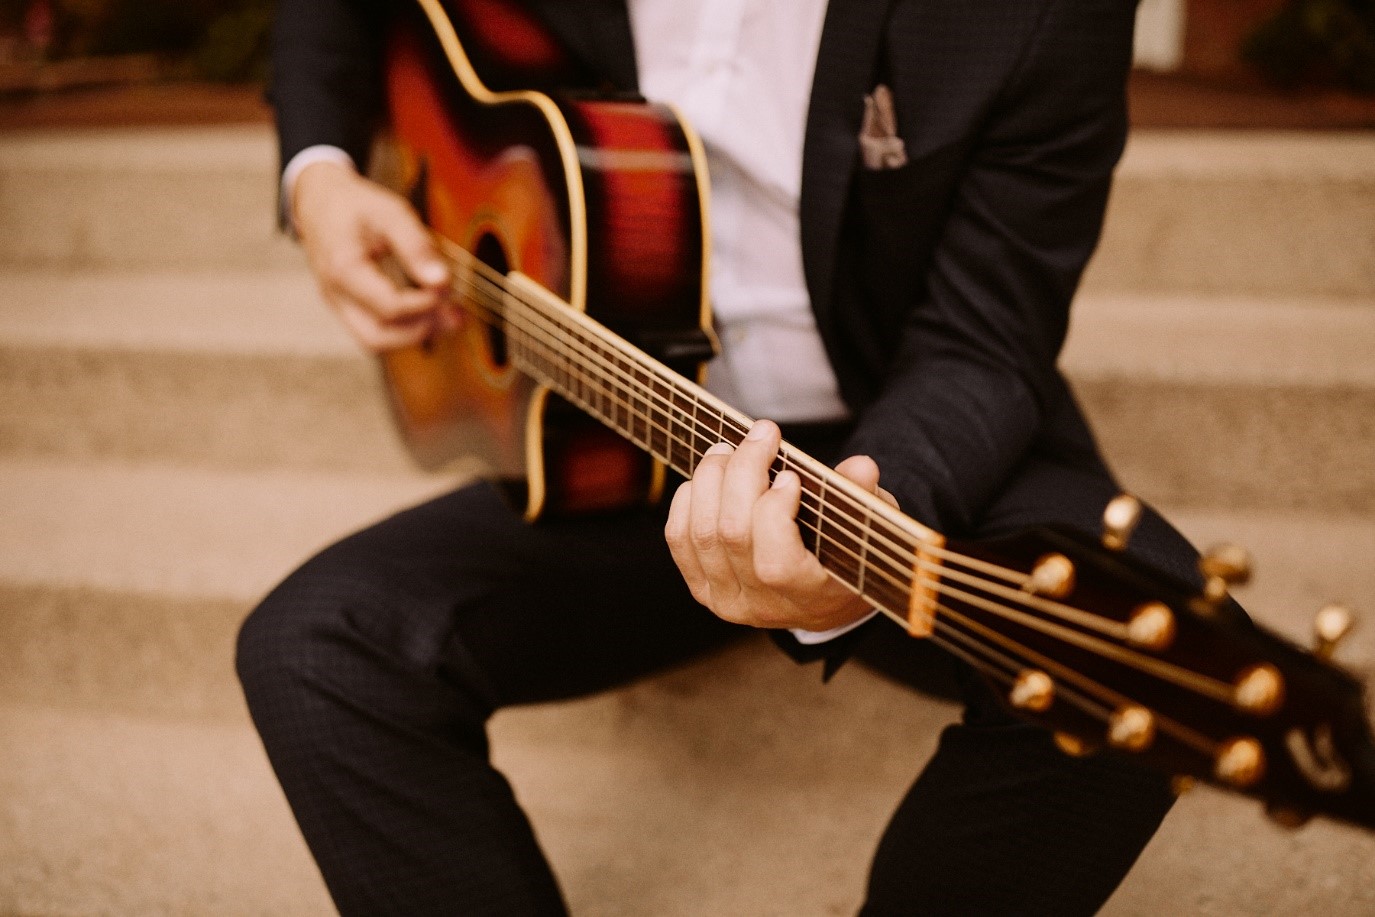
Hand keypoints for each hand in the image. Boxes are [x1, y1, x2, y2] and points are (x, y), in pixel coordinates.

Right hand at [291, 160, 456, 351]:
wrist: (320, 202)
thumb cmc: (356, 205)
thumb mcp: (391, 213)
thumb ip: (416, 246)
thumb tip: (442, 281)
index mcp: (344, 269)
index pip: (389, 307)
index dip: (425, 304)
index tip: (447, 287)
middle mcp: (336, 295)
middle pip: (378, 337)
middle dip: (420, 330)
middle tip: (453, 313)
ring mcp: (338, 305)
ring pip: (375, 341)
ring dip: (414, 334)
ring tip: (448, 317)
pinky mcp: (347, 307)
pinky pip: (374, 331)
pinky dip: (403, 328)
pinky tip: (429, 312)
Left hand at [665, 419, 893, 631]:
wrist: (821, 601)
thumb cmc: (847, 555)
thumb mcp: (867, 529)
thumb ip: (863, 498)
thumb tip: (860, 467)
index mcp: (809, 597)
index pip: (774, 563)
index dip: (773, 512)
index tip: (790, 475)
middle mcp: (762, 606)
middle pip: (732, 534)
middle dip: (743, 472)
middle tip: (761, 435)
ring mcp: (727, 600)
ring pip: (701, 532)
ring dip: (710, 479)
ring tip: (729, 449)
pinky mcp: (702, 588)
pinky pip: (679, 538)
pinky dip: (688, 499)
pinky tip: (708, 477)